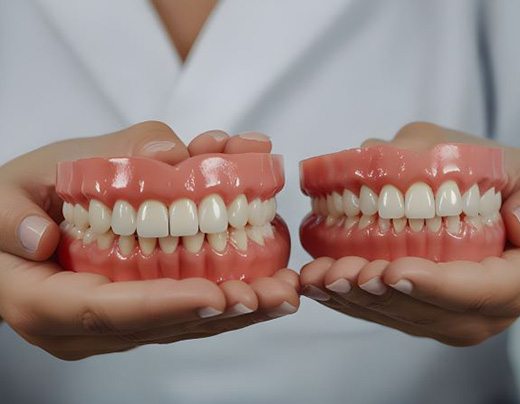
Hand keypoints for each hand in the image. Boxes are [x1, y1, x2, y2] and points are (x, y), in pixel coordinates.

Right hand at [0, 122, 298, 359]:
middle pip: (158, 325)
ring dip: (236, 311)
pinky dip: (225, 300)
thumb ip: (14, 209)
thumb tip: (53, 229)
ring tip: (285, 293)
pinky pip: (182, 312)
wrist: (9, 229)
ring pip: (179, 325)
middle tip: (276, 294)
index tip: (217, 294)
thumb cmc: (9, 205)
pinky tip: (264, 287)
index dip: (164, 306)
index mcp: (42, 301)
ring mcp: (113, 325)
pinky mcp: (136, 311)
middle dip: (222, 312)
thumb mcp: (8, 187)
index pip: (106, 311)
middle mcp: (82, 327)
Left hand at [300, 122, 519, 345]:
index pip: (478, 291)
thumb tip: (475, 197)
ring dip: (350, 298)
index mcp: (513, 280)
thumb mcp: (509, 169)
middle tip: (338, 273)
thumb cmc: (502, 189)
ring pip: (393, 316)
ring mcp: (443, 315)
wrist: (490, 210)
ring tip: (317, 277)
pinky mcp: (414, 310)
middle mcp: (478, 309)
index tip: (394, 270)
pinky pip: (377, 312)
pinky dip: (343, 299)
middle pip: (425, 312)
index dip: (434, 285)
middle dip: (376, 294)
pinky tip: (314, 284)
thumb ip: (491, 175)